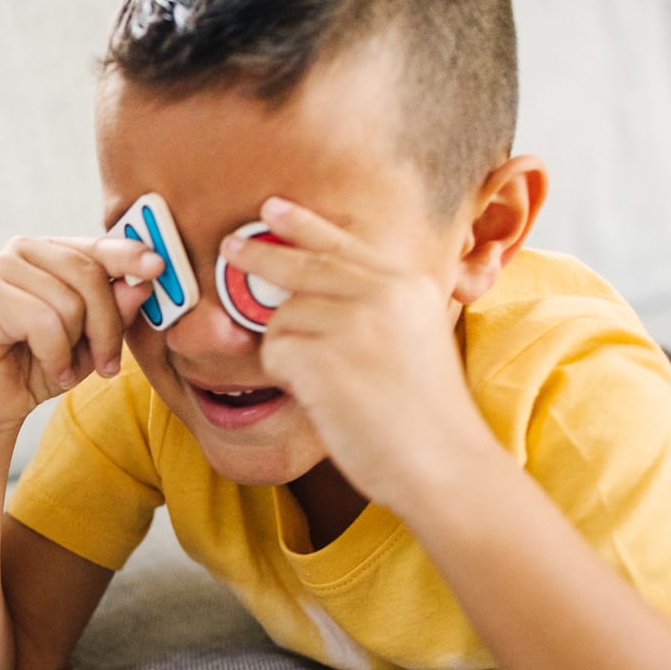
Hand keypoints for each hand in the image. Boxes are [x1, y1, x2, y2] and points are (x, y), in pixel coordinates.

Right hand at [0, 235, 162, 436]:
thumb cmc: (39, 367)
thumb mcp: (90, 342)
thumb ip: (115, 312)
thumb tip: (142, 283)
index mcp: (50, 252)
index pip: (97, 246)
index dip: (129, 254)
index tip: (159, 267)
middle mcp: (22, 250)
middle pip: (89, 274)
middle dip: (107, 327)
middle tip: (107, 365)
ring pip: (68, 301)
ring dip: (74, 348)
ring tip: (62, 368)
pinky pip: (44, 321)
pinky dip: (54, 355)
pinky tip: (48, 369)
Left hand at [221, 197, 497, 513]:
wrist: (440, 461)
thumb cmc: (425, 416)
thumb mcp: (416, 338)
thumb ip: (376, 309)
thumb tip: (310, 296)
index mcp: (407, 285)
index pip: (343, 244)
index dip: (303, 224)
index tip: (272, 208)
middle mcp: (381, 293)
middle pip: (302, 265)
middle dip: (259, 256)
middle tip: (229, 247)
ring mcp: (351, 323)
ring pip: (282, 317)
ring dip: (286, 348)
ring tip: (324, 382)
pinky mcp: (323, 358)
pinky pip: (275, 351)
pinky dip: (284, 374)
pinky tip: (316, 394)